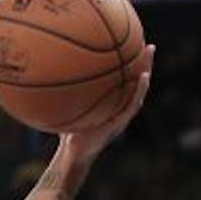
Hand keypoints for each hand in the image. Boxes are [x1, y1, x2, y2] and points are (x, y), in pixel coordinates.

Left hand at [60, 44, 154, 163]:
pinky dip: (140, 90)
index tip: (131, 46)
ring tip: (149, 52)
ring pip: (139, 90)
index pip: (123, 81)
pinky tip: (143, 76)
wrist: (72, 154)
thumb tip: (51, 72)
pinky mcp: (121, 123)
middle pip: (134, 82)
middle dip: (142, 63)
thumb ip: (65, 94)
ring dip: (146, 70)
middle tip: (147, 44)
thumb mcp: (67, 109)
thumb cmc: (68, 132)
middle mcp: (119, 108)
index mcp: (111, 104)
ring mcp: (122, 115)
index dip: (128, 66)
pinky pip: (133, 105)